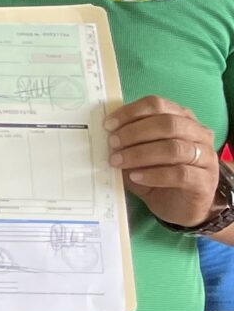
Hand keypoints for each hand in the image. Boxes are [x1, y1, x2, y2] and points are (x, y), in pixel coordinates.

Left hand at [109, 97, 223, 228]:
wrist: (180, 206)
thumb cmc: (159, 175)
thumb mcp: (139, 156)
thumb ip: (128, 143)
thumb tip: (104, 135)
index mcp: (182, 119)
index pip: (158, 105)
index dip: (131, 112)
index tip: (108, 125)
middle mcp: (199, 134)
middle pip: (168, 123)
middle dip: (135, 132)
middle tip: (112, 143)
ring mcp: (206, 157)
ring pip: (174, 148)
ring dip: (140, 154)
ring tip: (118, 161)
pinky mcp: (205, 181)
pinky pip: (180, 173)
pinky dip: (154, 174)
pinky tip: (136, 177)